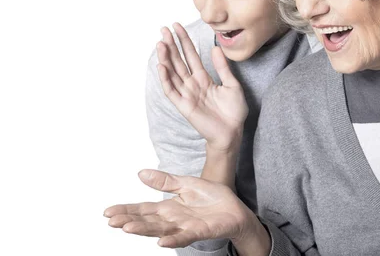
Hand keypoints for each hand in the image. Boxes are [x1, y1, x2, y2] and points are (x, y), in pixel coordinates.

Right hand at [104, 169, 269, 253]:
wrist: (236, 208)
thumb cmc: (212, 198)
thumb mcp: (186, 184)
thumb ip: (165, 181)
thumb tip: (140, 173)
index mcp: (168, 208)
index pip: (143, 209)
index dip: (126, 210)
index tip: (107, 212)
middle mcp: (173, 220)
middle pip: (146, 221)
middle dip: (128, 221)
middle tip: (111, 221)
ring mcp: (185, 227)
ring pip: (160, 230)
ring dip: (144, 230)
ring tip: (127, 228)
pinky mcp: (199, 231)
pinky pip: (184, 236)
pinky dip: (173, 239)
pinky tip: (160, 242)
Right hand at [157, 23, 247, 151]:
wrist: (233, 132)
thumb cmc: (234, 111)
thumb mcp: (232, 84)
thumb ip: (222, 67)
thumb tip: (215, 48)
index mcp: (204, 78)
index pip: (191, 56)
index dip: (184, 41)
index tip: (177, 26)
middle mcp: (193, 84)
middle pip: (179, 61)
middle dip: (171, 45)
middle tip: (164, 29)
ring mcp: (187, 94)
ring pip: (173, 73)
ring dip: (166, 58)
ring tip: (160, 43)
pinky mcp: (184, 106)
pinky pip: (172, 91)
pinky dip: (166, 79)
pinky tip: (161, 66)